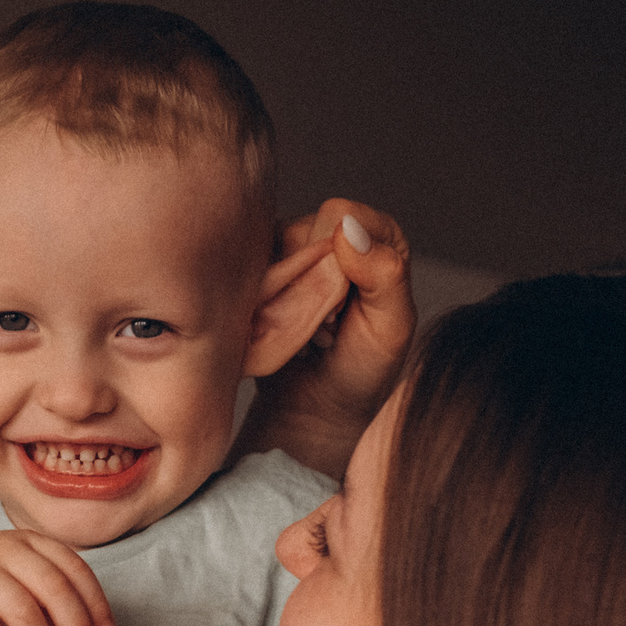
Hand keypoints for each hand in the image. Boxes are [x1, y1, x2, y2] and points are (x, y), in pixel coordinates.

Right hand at [239, 199, 416, 478]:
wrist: (314, 409)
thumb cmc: (361, 371)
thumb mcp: (390, 329)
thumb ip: (384, 275)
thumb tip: (348, 229)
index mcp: (376, 235)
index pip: (339, 216)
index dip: (334, 261)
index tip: (340, 308)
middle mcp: (333, 233)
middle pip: (294, 231)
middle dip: (300, 282)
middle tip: (318, 327)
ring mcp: (290, 249)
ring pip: (261, 252)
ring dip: (273, 296)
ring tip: (293, 330)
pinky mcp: (256, 270)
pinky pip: (235, 272)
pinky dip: (249, 302)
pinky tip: (266, 327)